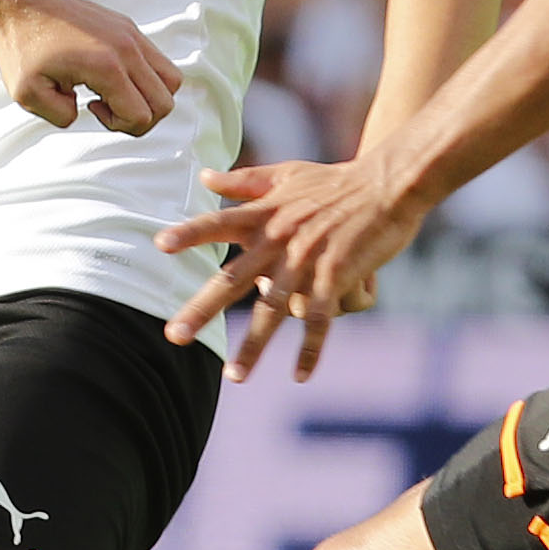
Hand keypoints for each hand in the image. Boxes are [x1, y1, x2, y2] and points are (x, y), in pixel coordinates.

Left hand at [0, 0, 177, 134]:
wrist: (21, 0)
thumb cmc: (22, 45)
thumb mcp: (28, 94)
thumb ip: (60, 117)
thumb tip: (82, 112)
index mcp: (106, 67)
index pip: (141, 116)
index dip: (119, 126)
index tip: (90, 108)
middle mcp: (128, 49)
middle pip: (164, 103)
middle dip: (138, 118)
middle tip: (105, 106)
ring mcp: (132, 35)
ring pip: (171, 80)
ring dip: (148, 98)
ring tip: (114, 92)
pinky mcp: (128, 27)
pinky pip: (158, 61)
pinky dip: (145, 78)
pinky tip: (110, 75)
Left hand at [160, 158, 426, 379]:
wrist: (387, 185)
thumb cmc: (336, 180)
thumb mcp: (286, 173)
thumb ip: (244, 180)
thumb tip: (204, 177)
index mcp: (264, 215)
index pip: (219, 223)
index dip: (191, 234)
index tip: (160, 246)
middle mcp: (279, 238)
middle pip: (233, 279)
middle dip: (202, 309)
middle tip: (174, 336)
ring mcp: (307, 259)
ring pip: (273, 310)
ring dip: (254, 346)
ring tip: (235, 376)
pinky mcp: (335, 275)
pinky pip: (319, 319)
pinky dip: (311, 349)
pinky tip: (301, 375)